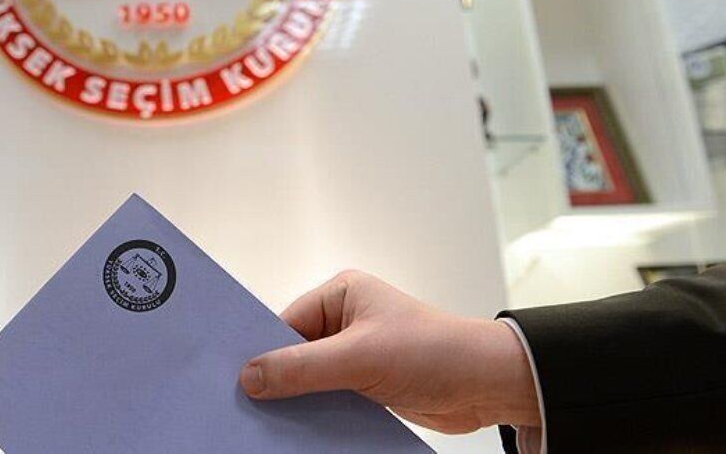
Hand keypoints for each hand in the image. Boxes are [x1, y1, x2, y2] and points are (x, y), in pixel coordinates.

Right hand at [239, 270, 540, 433]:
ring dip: (299, 400)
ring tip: (272, 421)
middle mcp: (347, 320)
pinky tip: (303, 429)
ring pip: (311, 379)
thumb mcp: (360, 358)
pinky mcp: (368, 384)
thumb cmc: (435, 351)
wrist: (489, 385)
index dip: (262, 350)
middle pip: (295, 352)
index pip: (286, 322)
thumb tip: (251, 377)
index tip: (237, 377)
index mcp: (343, 295)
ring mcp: (357, 353)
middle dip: (278, 378)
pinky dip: (318, 413)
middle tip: (248, 403)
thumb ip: (303, 368)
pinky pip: (330, 398)